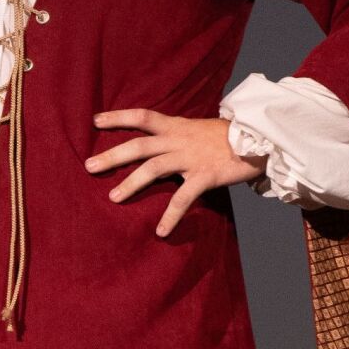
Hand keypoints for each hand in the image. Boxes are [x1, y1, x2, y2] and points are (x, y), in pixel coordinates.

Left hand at [87, 109, 261, 237]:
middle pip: (138, 146)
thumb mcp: (199, 129)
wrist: (260, 138)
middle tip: (89, 166)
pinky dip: (171, 216)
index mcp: (177, 126)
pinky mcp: (204, 176)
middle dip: (112, 156)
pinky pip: (182, 198)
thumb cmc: (229, 137)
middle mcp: (178, 140)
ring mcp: (190, 158)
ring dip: (130, 184)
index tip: (96, 121)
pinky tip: (160, 232)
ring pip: (152, 169)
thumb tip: (161, 145)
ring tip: (113, 198)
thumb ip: (178, 136)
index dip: (118, 117)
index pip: (142, 117)